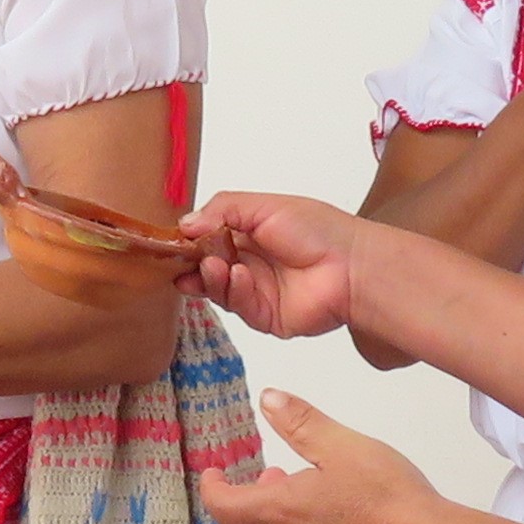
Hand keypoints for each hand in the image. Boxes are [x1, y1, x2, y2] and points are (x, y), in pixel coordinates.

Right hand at [187, 191, 364, 341]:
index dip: (190, 241)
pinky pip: (238, 306)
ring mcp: (257, 290)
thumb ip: (222, 210)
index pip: (208, 238)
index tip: (172, 241)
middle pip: (207, 266)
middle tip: (180, 260)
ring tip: (213, 266)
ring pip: (218, 289)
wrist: (351, 266)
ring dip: (210, 277)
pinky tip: (239, 276)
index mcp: (250, 233)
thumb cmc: (318, 230)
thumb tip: (186, 224)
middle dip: (192, 263)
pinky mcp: (265, 316)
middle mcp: (251, 262)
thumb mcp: (264, 206)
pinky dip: (234, 291)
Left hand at [195, 390, 453, 523]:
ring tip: (313, 503)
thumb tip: (268, 399)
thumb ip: (300, 422)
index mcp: (280, 512)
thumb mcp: (341, 445)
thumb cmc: (385, 494)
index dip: (213, 489)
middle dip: (252, 506)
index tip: (213, 476)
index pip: (224, 508)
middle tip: (276, 480)